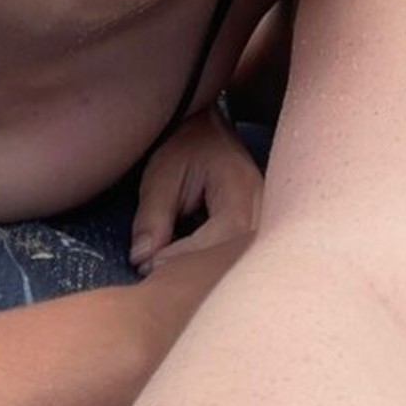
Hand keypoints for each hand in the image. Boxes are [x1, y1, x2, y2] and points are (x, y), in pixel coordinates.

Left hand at [130, 106, 262, 273]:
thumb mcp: (161, 175)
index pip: (223, 232)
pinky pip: (238, 252)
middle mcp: (260, 203)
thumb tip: (143, 259)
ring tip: (171, 271)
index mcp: (239, 185)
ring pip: (240, 256)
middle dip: (198, 268)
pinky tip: (187, 265)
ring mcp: (262, 215)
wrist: (203, 131)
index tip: (153, 264)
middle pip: (238, 251)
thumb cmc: (184, 146)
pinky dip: (212, 262)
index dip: (188, 254)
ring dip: (207, 268)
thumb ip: (152, 218)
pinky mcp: (254, 224)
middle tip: (160, 274)